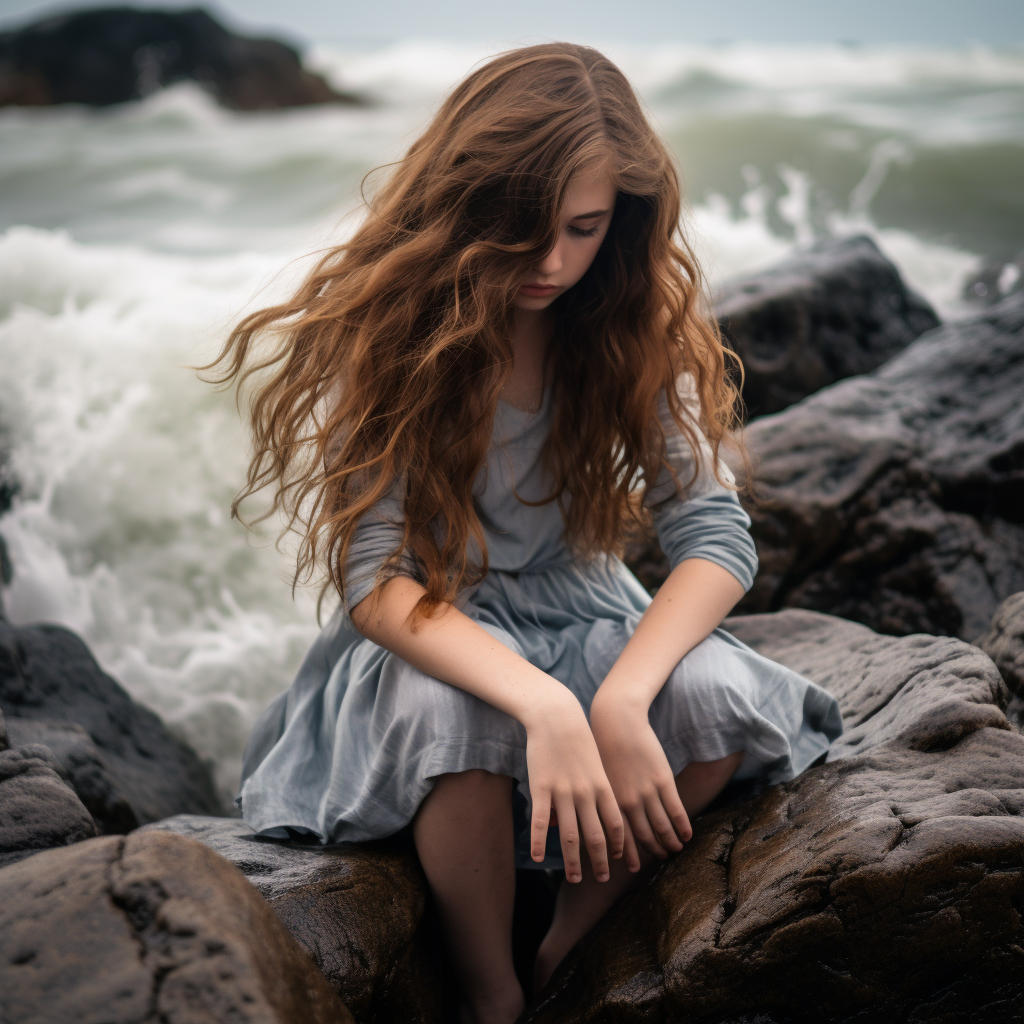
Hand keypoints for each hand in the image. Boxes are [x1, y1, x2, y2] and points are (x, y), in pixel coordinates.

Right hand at [523, 687, 624, 883]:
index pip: (616, 824)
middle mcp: (585, 793)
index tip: (618, 861)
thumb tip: (591, 815)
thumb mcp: (594, 764)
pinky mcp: (541, 787)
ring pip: (570, 835)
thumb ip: (596, 790)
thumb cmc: (577, 740)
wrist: (556, 716)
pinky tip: (536, 857)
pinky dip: (539, 841)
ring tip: (574, 879)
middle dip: (600, 861)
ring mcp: (563, 791)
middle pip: (596, 835)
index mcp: (602, 786)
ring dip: (573, 861)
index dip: (618, 845)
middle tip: (601, 880)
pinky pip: (540, 821)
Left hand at [590, 692, 691, 871]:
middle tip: (661, 858)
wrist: (617, 721)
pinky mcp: (662, 781)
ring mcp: (646, 793)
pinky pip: (675, 811)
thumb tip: (580, 819)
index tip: (633, 868)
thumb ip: (594, 800)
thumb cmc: (603, 747)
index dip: (628, 854)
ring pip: (662, 827)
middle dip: (653, 850)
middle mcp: (628, 802)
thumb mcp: (593, 777)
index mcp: (609, 802)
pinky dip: (682, 826)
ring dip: (670, 842)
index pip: (619, 837)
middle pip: (644, 836)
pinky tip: (688, 835)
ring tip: (676, 849)